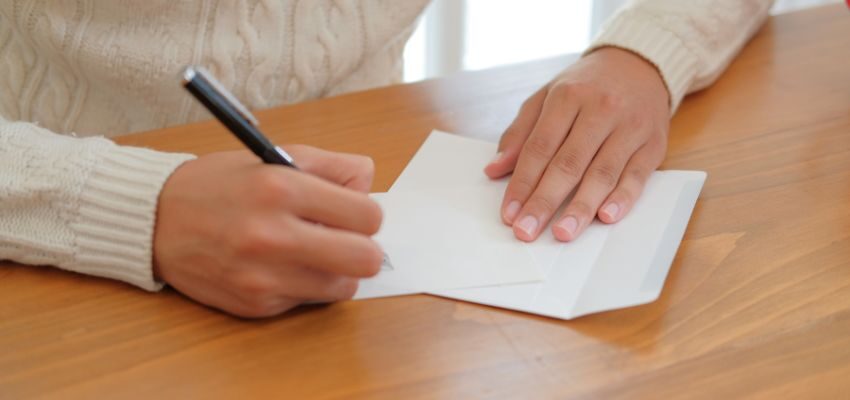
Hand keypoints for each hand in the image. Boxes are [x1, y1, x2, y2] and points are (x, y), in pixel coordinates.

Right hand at [153, 146, 382, 317]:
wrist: (155, 221)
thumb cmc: (220, 186)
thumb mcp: (275, 157)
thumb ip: (332, 166)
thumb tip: (369, 184)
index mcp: (282, 189)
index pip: (368, 215)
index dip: (367, 214)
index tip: (355, 213)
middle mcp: (272, 235)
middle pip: (366, 259)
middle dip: (364, 248)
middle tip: (347, 239)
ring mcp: (263, 276)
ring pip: (344, 287)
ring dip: (337, 270)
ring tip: (313, 252)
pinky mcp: (256, 305)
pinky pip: (309, 301)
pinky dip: (304, 285)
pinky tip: (280, 266)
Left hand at [484, 47, 670, 241]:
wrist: (640, 64)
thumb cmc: (586, 86)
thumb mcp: (547, 97)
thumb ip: (520, 133)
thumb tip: (494, 169)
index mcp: (567, 97)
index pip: (539, 148)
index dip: (522, 183)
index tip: (508, 213)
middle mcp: (600, 110)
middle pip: (568, 163)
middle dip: (545, 201)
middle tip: (527, 231)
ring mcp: (629, 127)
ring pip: (602, 172)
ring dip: (580, 207)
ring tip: (562, 233)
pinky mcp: (653, 144)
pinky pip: (637, 175)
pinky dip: (622, 198)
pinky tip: (606, 217)